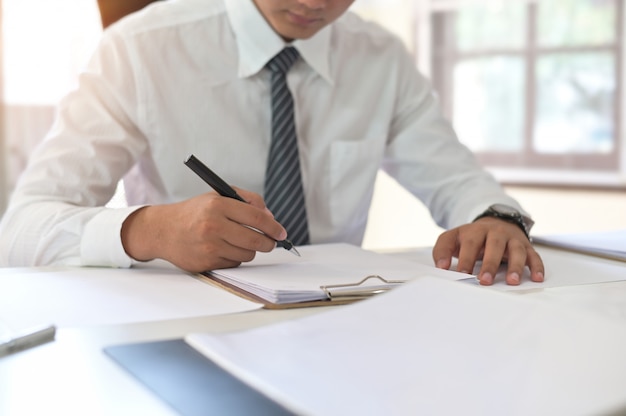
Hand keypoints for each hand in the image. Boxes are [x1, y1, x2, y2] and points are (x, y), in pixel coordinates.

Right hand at [121, 188, 286, 272]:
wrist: (163, 230)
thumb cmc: (195, 212)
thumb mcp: (218, 196)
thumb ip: (247, 201)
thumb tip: (271, 218)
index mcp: (218, 205)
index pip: (256, 217)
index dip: (274, 226)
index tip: (282, 232)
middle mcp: (213, 225)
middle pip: (256, 239)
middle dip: (268, 243)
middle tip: (271, 242)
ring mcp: (209, 246)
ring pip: (247, 254)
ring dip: (250, 250)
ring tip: (239, 241)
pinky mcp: (206, 262)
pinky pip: (234, 263)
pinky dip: (234, 257)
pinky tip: (223, 249)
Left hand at [432, 217, 544, 285]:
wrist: (495, 222)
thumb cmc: (472, 237)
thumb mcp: (453, 238)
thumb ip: (443, 250)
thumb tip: (441, 267)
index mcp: (475, 231)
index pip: (470, 243)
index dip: (466, 258)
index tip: (461, 273)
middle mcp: (495, 232)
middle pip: (494, 246)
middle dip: (489, 264)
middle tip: (484, 281)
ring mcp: (512, 239)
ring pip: (516, 250)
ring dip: (515, 266)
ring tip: (513, 281)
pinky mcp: (526, 246)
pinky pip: (534, 255)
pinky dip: (536, 266)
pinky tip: (536, 278)